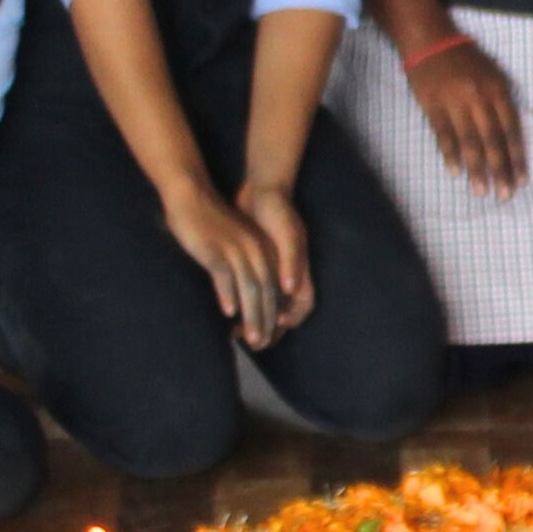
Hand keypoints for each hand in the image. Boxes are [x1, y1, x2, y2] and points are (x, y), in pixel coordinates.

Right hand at [158, 179, 281, 343]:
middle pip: (266, 292)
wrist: (191, 196)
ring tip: (252, 339)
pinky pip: (225, 276)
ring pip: (251, 289)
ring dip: (253, 316)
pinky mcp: (218, 249)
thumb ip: (239, 268)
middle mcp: (255, 250)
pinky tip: (228, 313)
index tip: (269, 336)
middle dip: (266, 321)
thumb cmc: (209, 224)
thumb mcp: (232, 245)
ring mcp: (237, 250)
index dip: (272, 313)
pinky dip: (228, 295)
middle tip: (263, 345)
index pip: (273, 287)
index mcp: (262, 249)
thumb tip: (238, 298)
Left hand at [237, 184, 314, 345]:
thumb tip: (289, 289)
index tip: (274, 328)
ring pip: (266, 305)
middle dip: (270, 329)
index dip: (292, 319)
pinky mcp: (254, 265)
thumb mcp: (287, 233)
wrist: (261, 188)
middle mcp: (287, 274)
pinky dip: (243, 304)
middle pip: (283, 310)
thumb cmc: (278, 209)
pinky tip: (229, 310)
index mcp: (299, 270)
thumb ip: (291, 261)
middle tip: (252, 343)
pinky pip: (252, 292)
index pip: (303, 304)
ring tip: (236, 334)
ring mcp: (272, 270)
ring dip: (255, 320)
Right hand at [403, 35, 525, 195]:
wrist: (432, 41)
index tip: (522, 180)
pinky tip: (455, 172)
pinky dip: (450, 154)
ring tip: (481, 190)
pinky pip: (444, 134)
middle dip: (500, 169)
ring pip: (470, 141)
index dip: (517, 156)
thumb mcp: (494, 74)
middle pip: (493, 140)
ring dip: (476, 168)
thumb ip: (503, 103)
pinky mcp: (434, 106)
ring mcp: (456, 103)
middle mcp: (480, 98)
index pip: (511, 130)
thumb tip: (512, 136)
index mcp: (498, 91)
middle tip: (505, 194)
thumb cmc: (467, 60)